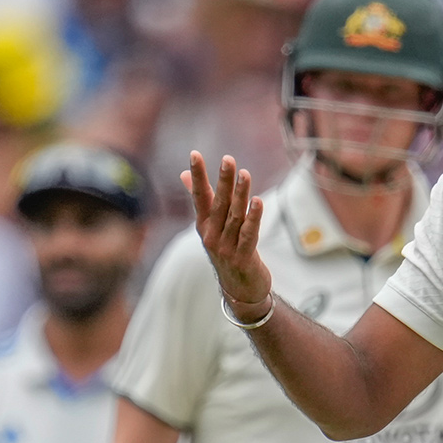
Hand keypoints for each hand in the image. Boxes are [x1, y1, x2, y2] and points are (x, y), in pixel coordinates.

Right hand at [181, 151, 272, 309]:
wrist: (238, 289)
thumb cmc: (226, 251)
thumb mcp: (210, 226)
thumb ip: (201, 200)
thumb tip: (185, 174)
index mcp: (203, 225)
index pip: (199, 196)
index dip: (198, 175)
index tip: (194, 154)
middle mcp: (211, 234)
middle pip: (218, 203)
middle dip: (223, 180)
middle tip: (228, 159)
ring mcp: (225, 247)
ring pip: (234, 216)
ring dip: (241, 194)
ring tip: (245, 174)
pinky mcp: (242, 258)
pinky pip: (249, 234)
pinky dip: (254, 218)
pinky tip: (258, 201)